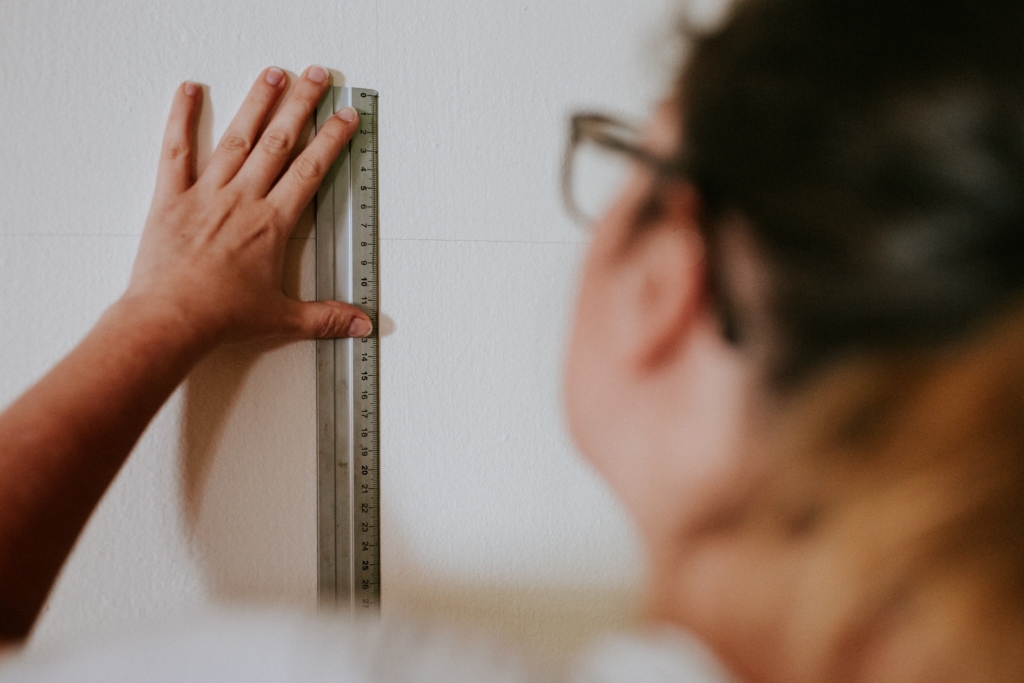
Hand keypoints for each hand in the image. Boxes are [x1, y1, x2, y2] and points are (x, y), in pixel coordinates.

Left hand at [123, 65, 371, 351]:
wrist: (169, 319)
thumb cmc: (220, 317)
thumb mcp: (282, 318)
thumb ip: (326, 317)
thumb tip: (361, 325)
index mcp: (272, 223)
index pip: (310, 170)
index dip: (331, 140)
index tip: (345, 116)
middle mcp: (242, 199)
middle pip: (279, 141)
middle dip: (301, 104)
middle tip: (317, 76)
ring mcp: (206, 193)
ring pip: (237, 137)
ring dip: (257, 102)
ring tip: (273, 73)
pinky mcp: (171, 197)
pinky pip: (176, 149)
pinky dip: (181, 117)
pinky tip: (190, 90)